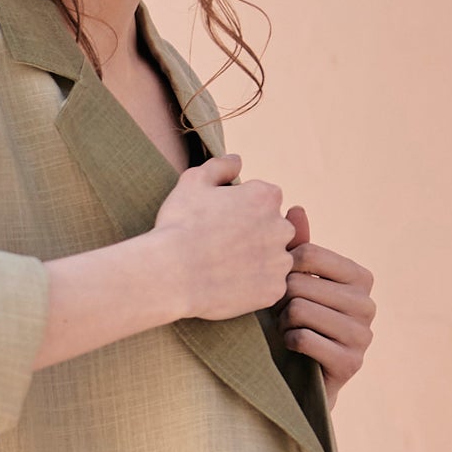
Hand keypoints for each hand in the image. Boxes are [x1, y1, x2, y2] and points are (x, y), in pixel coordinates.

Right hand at [149, 153, 294, 321]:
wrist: (170, 273)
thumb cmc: (179, 224)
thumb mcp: (192, 182)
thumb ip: (219, 166)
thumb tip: (238, 160)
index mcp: (265, 197)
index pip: (266, 199)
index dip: (243, 209)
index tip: (223, 221)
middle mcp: (280, 227)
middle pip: (275, 229)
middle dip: (256, 235)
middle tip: (223, 246)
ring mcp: (279, 261)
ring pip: (274, 260)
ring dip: (257, 262)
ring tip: (224, 267)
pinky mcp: (273, 291)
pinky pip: (268, 287)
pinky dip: (253, 287)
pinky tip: (228, 285)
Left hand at [285, 206, 374, 387]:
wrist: (301, 375)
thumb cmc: (297, 320)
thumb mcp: (297, 281)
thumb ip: (300, 247)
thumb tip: (296, 208)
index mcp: (360, 276)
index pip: (309, 254)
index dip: (283, 269)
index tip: (282, 285)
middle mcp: (368, 304)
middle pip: (300, 284)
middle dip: (281, 301)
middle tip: (284, 314)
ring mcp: (364, 335)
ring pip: (300, 310)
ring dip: (283, 322)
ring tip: (289, 329)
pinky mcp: (351, 363)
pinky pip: (303, 339)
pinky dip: (288, 342)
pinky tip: (294, 347)